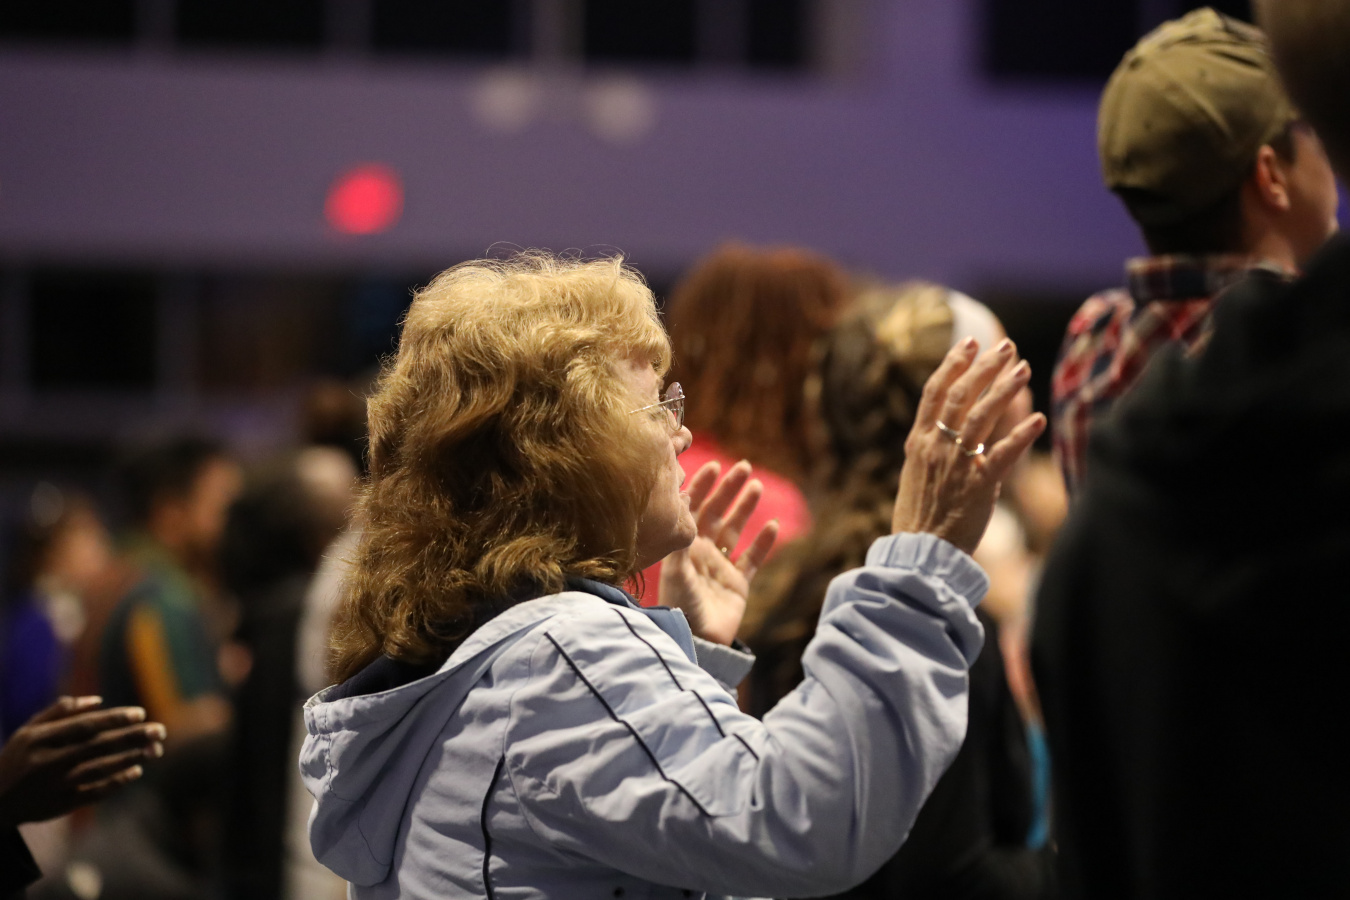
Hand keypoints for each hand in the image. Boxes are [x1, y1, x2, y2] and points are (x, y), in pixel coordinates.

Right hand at [0, 696, 166, 827]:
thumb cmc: (17, 758)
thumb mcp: (28, 731)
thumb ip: (60, 712)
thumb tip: (97, 700)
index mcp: (40, 740)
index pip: (84, 726)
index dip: (114, 719)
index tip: (140, 713)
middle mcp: (47, 762)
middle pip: (97, 747)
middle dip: (131, 737)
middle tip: (160, 730)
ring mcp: (55, 786)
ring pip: (99, 770)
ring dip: (130, 759)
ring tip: (155, 749)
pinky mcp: (61, 805)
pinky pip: (94, 793)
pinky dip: (117, 783)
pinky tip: (136, 772)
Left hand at [660, 460, 778, 644]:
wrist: (696, 641)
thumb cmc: (680, 607)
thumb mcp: (675, 573)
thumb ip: (680, 544)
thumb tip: (682, 510)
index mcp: (683, 547)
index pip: (693, 509)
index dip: (702, 487)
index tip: (712, 466)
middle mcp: (701, 553)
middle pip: (717, 514)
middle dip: (728, 489)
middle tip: (743, 466)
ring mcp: (720, 567)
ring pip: (735, 530)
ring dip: (746, 508)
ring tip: (756, 486)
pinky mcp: (738, 584)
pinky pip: (753, 559)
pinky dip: (763, 544)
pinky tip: (773, 526)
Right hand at [892, 338, 1046, 553]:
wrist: (919, 554)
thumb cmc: (918, 518)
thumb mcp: (915, 475)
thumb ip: (932, 449)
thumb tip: (948, 431)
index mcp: (918, 442)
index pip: (934, 392)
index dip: (952, 364)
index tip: (970, 343)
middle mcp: (935, 447)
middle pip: (960, 395)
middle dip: (984, 367)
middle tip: (1006, 345)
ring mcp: (956, 464)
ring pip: (982, 416)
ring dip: (1005, 389)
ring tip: (1024, 368)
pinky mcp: (978, 485)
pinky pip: (1003, 454)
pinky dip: (1021, 434)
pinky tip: (1039, 418)